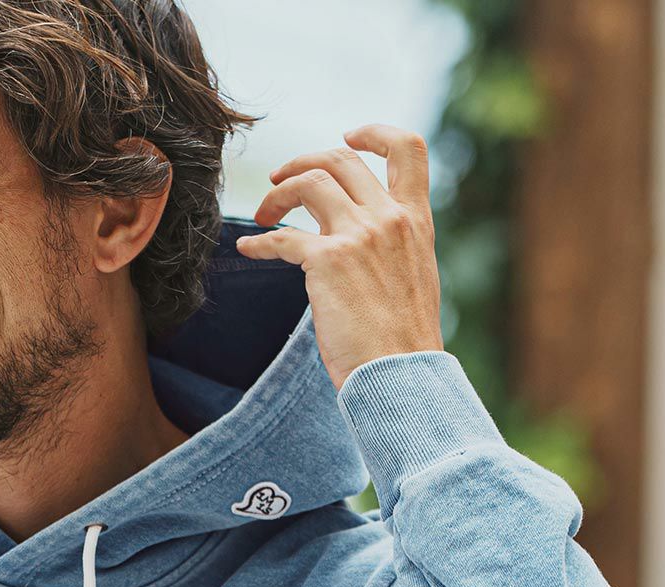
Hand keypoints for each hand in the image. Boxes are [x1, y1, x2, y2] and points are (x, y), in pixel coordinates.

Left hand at [235, 123, 444, 391]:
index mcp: (416, 221)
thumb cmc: (403, 343)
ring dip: (278, 193)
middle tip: (278, 181)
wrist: (401, 375)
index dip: (374, 133)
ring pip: (309, 182)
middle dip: (302, 162)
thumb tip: (360, 247)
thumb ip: (392, 249)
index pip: (408, 149)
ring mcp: (359, 235)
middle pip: (340, 159)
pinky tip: (248, 250)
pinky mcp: (328, 262)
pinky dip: (260, 242)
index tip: (347, 135)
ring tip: (262, 215)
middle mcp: (389, 218)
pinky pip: (283, 237)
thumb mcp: (414, 279)